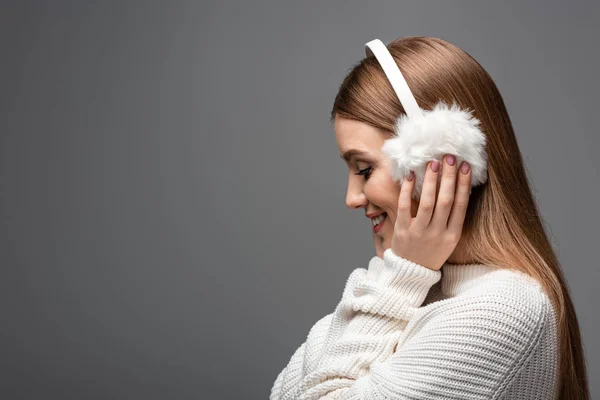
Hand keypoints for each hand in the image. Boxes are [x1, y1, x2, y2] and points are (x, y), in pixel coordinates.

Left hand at [391, 154, 471, 270]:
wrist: (411, 273)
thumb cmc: (432, 252)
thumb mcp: (449, 240)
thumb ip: (452, 218)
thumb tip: (457, 187)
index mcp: (453, 235)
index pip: (461, 205)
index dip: (464, 184)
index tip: (465, 166)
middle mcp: (438, 233)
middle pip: (446, 201)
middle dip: (448, 177)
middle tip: (449, 157)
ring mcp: (420, 232)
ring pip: (427, 202)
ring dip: (430, 181)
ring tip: (432, 163)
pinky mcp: (402, 231)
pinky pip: (405, 207)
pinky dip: (407, 190)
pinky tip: (410, 176)